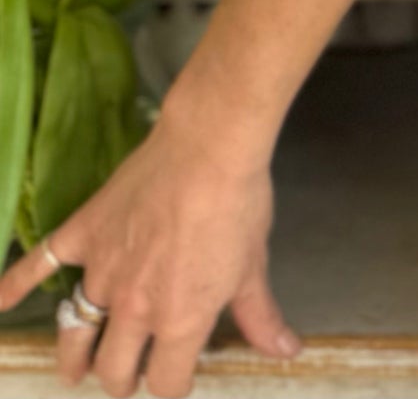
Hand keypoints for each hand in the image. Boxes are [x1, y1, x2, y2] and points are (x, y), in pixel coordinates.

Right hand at [0, 98, 301, 395]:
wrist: (209, 146)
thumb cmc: (240, 205)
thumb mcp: (254, 266)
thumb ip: (262, 318)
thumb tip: (288, 353)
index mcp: (180, 322)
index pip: (167, 383)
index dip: (174, 387)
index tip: (177, 380)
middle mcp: (134, 309)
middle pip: (116, 370)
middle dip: (122, 381)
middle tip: (127, 377)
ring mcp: (102, 273)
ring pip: (77, 335)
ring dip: (77, 358)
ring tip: (76, 369)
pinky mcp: (82, 236)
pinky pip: (37, 268)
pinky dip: (13, 287)